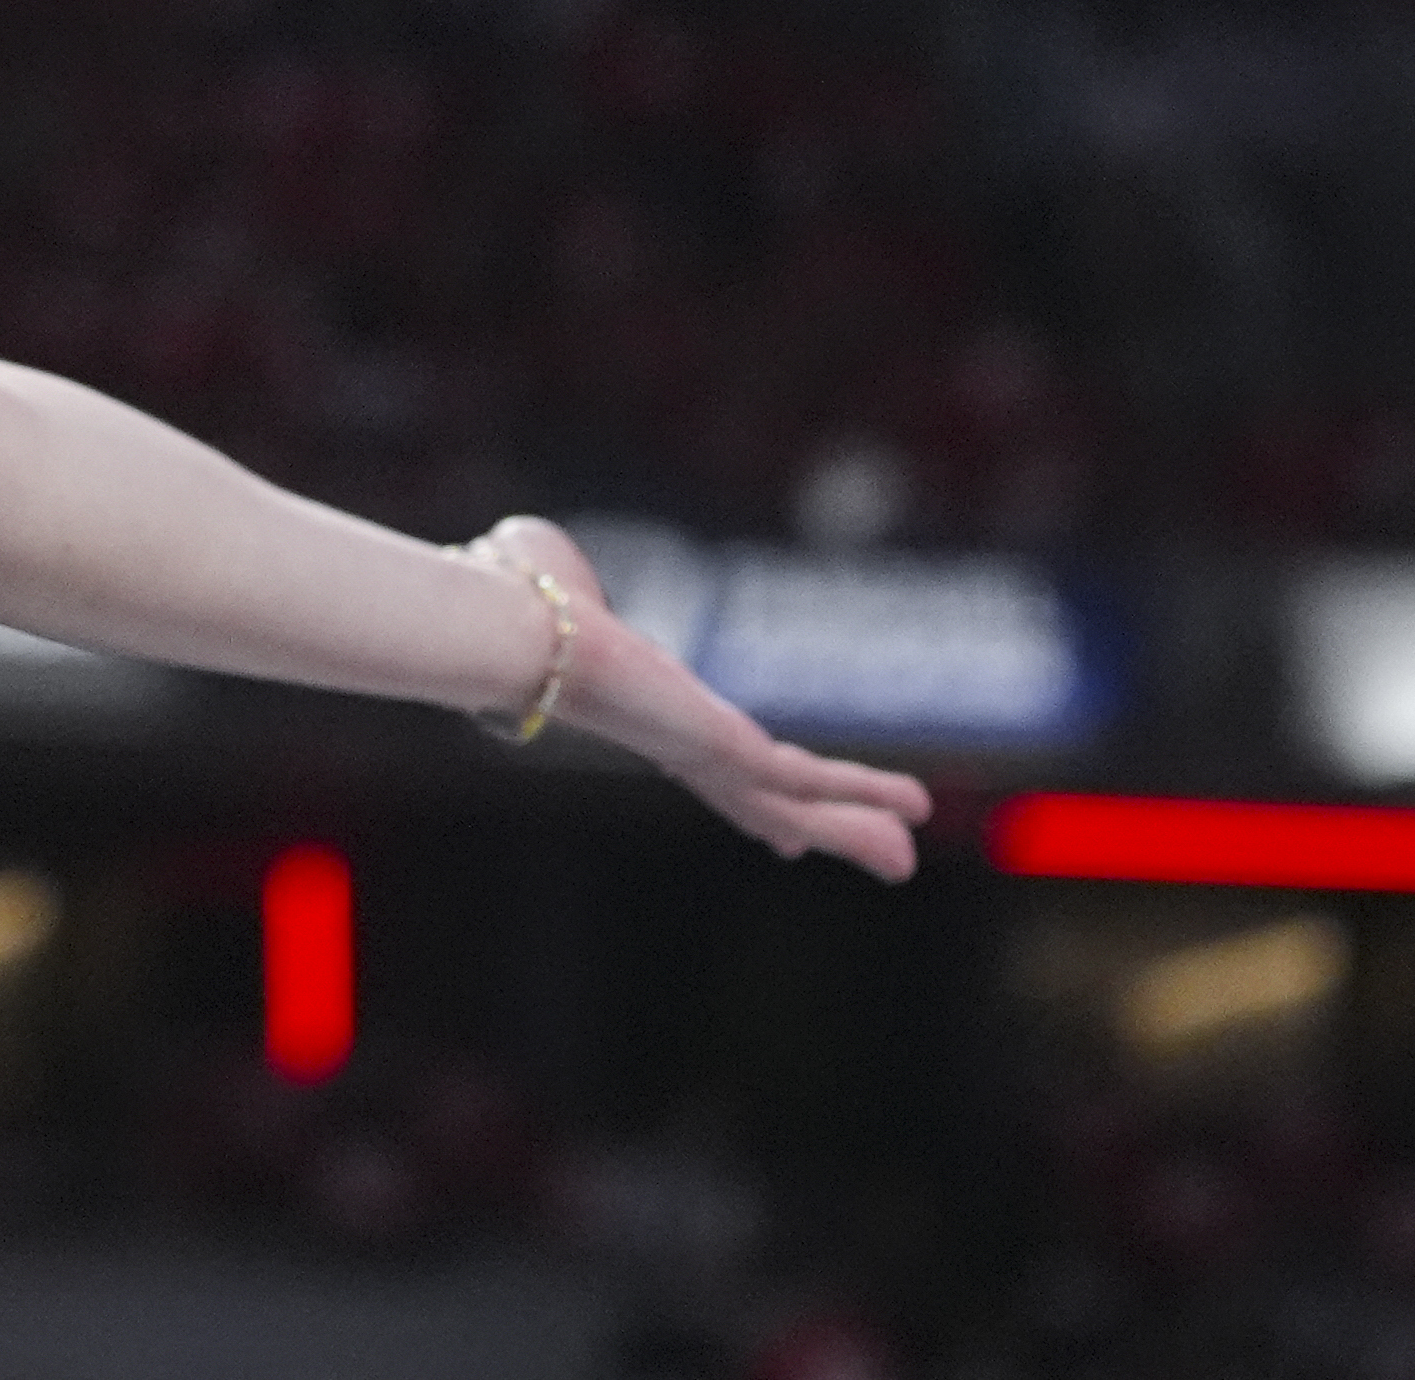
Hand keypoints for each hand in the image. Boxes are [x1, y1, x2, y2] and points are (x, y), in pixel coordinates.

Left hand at [470, 513, 933, 881]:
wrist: (506, 630)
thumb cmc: (507, 597)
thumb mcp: (545, 578)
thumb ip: (552, 574)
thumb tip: (522, 553)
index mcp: (640, 708)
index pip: (711, 761)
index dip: (753, 791)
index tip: (786, 834)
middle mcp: (671, 741)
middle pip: (761, 801)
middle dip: (823, 828)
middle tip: (878, 855)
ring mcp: (698, 751)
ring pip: (789, 805)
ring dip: (852, 829)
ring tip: (904, 861)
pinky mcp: (719, 748)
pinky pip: (799, 783)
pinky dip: (857, 800)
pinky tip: (908, 815)